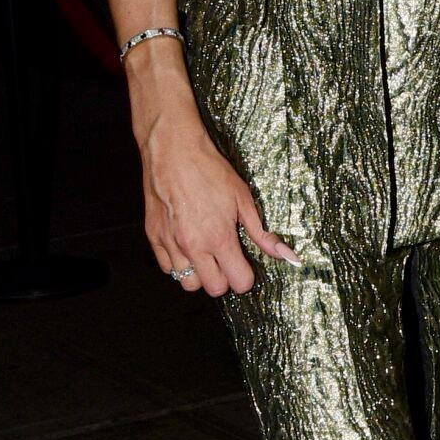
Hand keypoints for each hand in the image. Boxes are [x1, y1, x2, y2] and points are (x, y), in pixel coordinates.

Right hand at [138, 99, 299, 295]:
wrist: (172, 150)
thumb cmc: (209, 170)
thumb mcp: (243, 198)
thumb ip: (261, 232)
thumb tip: (286, 254)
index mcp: (218, 239)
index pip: (238, 283)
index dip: (246, 277)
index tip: (246, 265)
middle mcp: (193, 247)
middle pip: (214, 288)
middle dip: (225, 278)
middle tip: (227, 259)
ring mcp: (171, 244)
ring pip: (188, 283)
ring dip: (200, 273)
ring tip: (206, 253)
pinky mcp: (153, 237)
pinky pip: (167, 268)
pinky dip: (179, 263)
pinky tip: (187, 245)